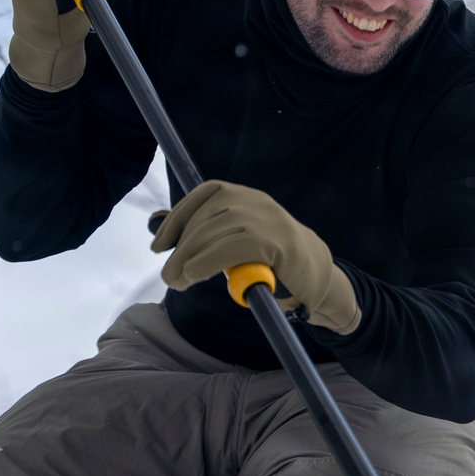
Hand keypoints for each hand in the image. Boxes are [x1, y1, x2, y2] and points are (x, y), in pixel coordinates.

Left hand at [151, 180, 361, 334]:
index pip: (206, 194)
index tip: (158, 246)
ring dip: (189, 257)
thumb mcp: (233, 242)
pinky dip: (207, 261)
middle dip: (180, 247)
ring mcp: (268, 220)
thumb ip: (203, 233)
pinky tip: (194, 275)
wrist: (319, 280)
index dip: (177, 218)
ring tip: (178, 281)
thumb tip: (156, 223)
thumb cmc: (272, 263)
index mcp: (247, 196)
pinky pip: (233, 247)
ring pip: (216, 230)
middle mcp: (257, 201)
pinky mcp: (276, 243)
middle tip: (168, 277)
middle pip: (207, 216)